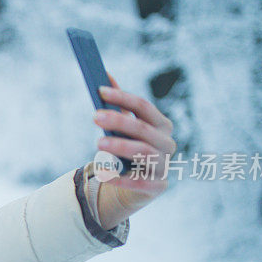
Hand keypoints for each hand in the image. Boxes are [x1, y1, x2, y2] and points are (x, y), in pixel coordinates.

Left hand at [92, 74, 176, 227]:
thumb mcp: (125, 127)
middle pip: (142, 128)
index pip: (143, 106)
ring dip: (120, 146)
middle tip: (94, 117)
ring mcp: (164, 165)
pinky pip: (138, 181)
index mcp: (161, 124)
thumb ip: (118, 104)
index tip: (99, 90)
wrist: (136, 184)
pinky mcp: (156, 186)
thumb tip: (105, 76)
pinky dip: (120, 177)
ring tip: (99, 144)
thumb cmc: (129, 149)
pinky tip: (104, 172)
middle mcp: (167, 143)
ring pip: (143, 152)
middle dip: (118, 121)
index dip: (122, 97)